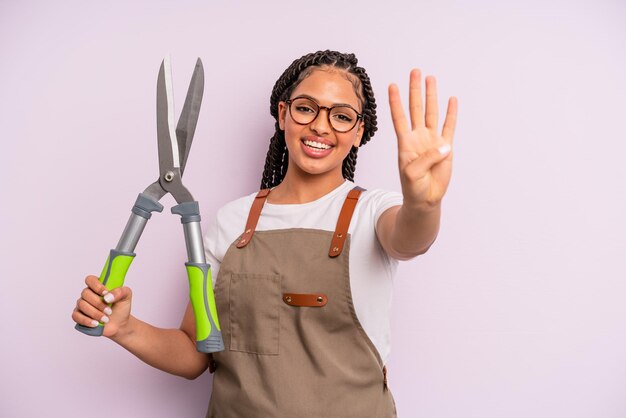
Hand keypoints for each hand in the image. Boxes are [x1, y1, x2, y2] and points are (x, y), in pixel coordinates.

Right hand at [72, 275, 132, 337]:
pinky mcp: (79, 316)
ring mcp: (82, 305)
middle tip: (109, 311)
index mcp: (98, 286)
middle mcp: (88, 294)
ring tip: (105, 319)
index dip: (96, 286)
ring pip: (81, 305)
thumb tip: (107, 296)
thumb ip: (120, 291)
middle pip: (85, 293)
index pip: (90, 280)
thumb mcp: (126, 296)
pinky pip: (76, 316)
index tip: (105, 293)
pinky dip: (86, 320)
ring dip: (94, 313)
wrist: (120, 324)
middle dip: (98, 303)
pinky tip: (96, 323)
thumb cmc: (121, 307)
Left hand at [388, 69, 457, 209]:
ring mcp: (432, 141)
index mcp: (405, 142)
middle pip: (416, 108)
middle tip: (415, 71)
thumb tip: (444, 146)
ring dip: (431, 96)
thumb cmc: (413, 187)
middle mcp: (418, 137)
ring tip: (430, 78)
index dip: (395, 102)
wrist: (425, 199)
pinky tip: (451, 100)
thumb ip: (425, 158)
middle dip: (415, 90)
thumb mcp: (412, 173)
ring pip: (431, 112)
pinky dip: (451, 113)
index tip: (391, 85)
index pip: (399, 117)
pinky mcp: (445, 148)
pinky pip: (448, 127)